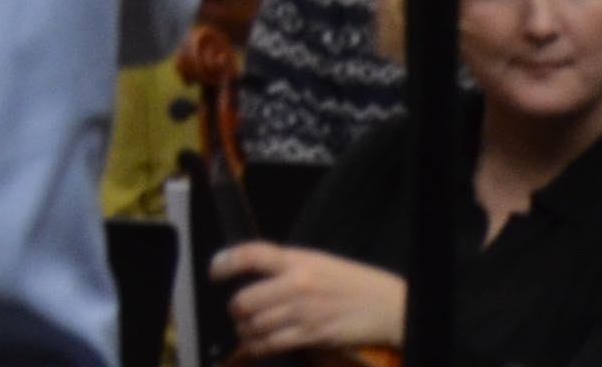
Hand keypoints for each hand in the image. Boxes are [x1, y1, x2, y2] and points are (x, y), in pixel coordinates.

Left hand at [213, 241, 402, 355]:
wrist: (387, 305)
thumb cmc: (351, 281)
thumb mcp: (317, 261)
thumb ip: (284, 266)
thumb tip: (252, 274)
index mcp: (297, 260)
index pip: (250, 255)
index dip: (225, 262)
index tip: (214, 271)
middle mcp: (297, 285)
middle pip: (245, 299)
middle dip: (234, 308)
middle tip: (235, 310)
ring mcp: (304, 313)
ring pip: (255, 325)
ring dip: (243, 329)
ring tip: (243, 328)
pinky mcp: (312, 335)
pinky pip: (273, 344)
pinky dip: (257, 346)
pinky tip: (254, 344)